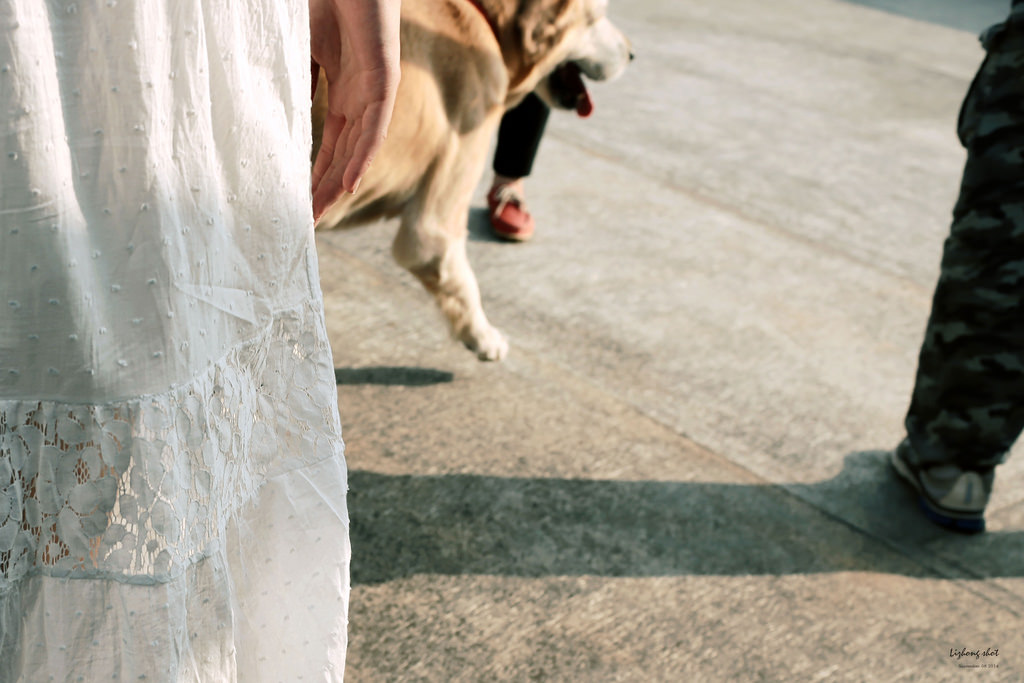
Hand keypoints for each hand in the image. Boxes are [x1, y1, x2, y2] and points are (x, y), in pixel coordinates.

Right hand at [309, 0, 400, 218]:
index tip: (299, 201)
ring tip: (323, 211)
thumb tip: (276, 116)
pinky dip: (362, 154)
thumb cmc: (324, 5)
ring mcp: (374, 92)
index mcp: (342, 95)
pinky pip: (375, 126)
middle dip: (326, 189)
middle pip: (344, 156)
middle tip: (308, 220)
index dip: (316, 175)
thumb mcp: (300, 53)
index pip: (330, 146)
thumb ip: (296, 85)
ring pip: (360, 149)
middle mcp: (361, 100)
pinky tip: (349, 181)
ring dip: (342, 181)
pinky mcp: (385, 80)